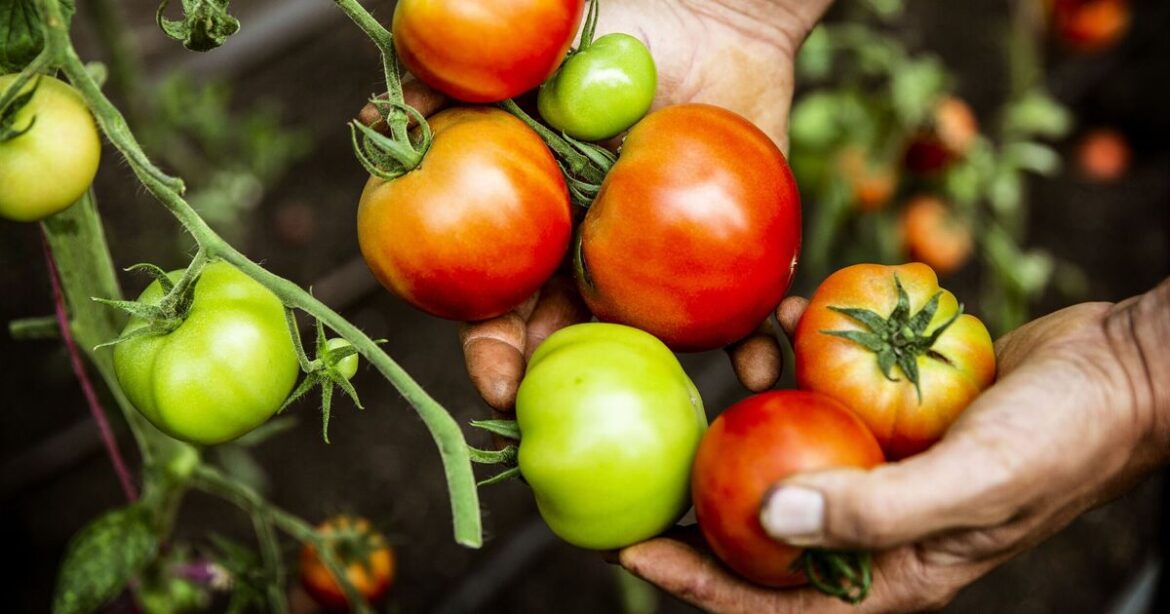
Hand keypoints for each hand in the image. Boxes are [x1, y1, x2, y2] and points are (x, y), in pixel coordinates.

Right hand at [456, 0, 830, 410]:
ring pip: (652, 342)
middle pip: (572, 343)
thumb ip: (449, 84)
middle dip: (568, 391)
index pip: (501, 306)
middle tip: (580, 421)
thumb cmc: (608, 28)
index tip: (500, 384)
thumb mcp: (519, 51)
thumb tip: (383, 113)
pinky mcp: (730, 252)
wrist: (710, 10)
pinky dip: (752, 343)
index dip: (494, 352)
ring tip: (678, 398)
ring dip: (662, 383)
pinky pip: (741, 310)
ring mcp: (660, 262)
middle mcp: (594, 257)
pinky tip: (761, 362)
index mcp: (538, 229)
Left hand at [619, 280, 1169, 611]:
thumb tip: (769, 520)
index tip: (626, 549)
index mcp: (893, 565)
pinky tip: (790, 316)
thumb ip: (874, 511)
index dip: (696, 581)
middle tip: (643, 457)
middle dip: (702, 494)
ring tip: (742, 348)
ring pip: (791, 442)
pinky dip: (804, 352)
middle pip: (767, 522)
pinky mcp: (894, 409)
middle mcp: (878, 520)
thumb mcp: (973, 483)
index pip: (775, 597)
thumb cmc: (1067, 438)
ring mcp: (883, 461)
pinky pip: (827, 385)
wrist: (1124, 369)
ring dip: (758, 397)